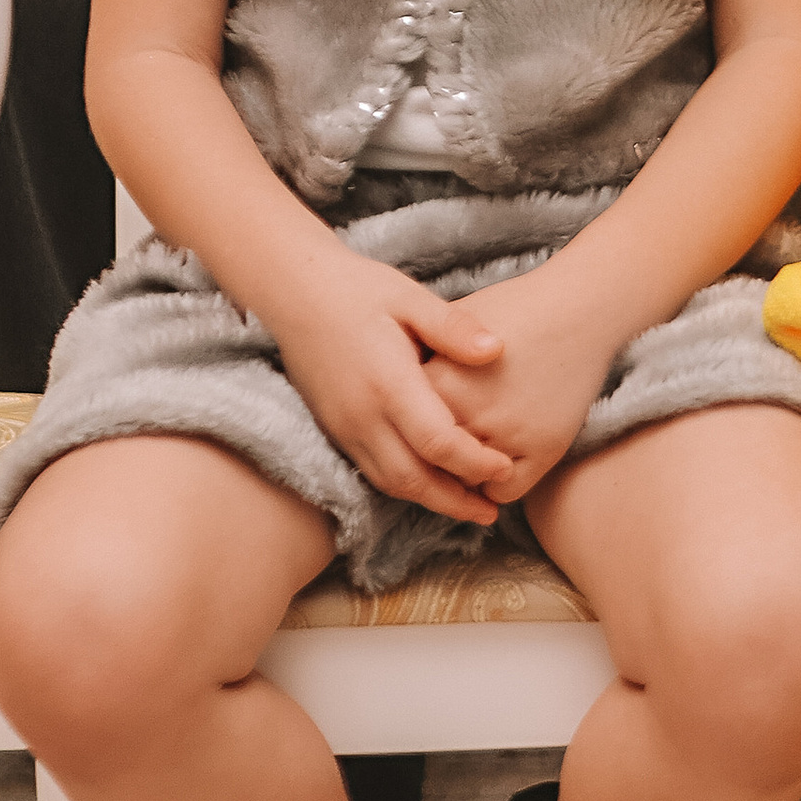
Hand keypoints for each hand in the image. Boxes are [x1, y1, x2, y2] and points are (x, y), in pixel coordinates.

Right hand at [271, 251, 520, 523]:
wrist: (294, 292)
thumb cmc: (358, 288)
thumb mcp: (409, 297)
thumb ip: (452, 327)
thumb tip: (497, 350)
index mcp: (388, 383)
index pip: (437, 442)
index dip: (474, 463)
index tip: (506, 469)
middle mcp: (363, 415)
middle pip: (414, 478)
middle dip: (455, 501)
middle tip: (491, 512)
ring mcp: (344, 426)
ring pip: (390, 481)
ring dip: (430, 499)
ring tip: (467, 506)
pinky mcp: (334, 428)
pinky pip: (372, 470)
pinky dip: (404, 485)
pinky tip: (429, 483)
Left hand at [419, 265, 614, 504]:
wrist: (580, 307)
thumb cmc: (515, 309)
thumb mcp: (453, 324)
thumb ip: (420, 360)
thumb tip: (390, 394)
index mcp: (438, 381)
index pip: (404, 430)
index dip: (409, 428)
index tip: (415, 422)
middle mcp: (470, 412)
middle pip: (432, 462)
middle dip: (434, 458)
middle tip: (444, 444)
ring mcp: (508, 433)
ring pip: (466, 482)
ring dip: (464, 475)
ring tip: (471, 453)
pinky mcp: (544, 448)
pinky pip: (504, 491)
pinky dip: (498, 484)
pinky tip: (499, 459)